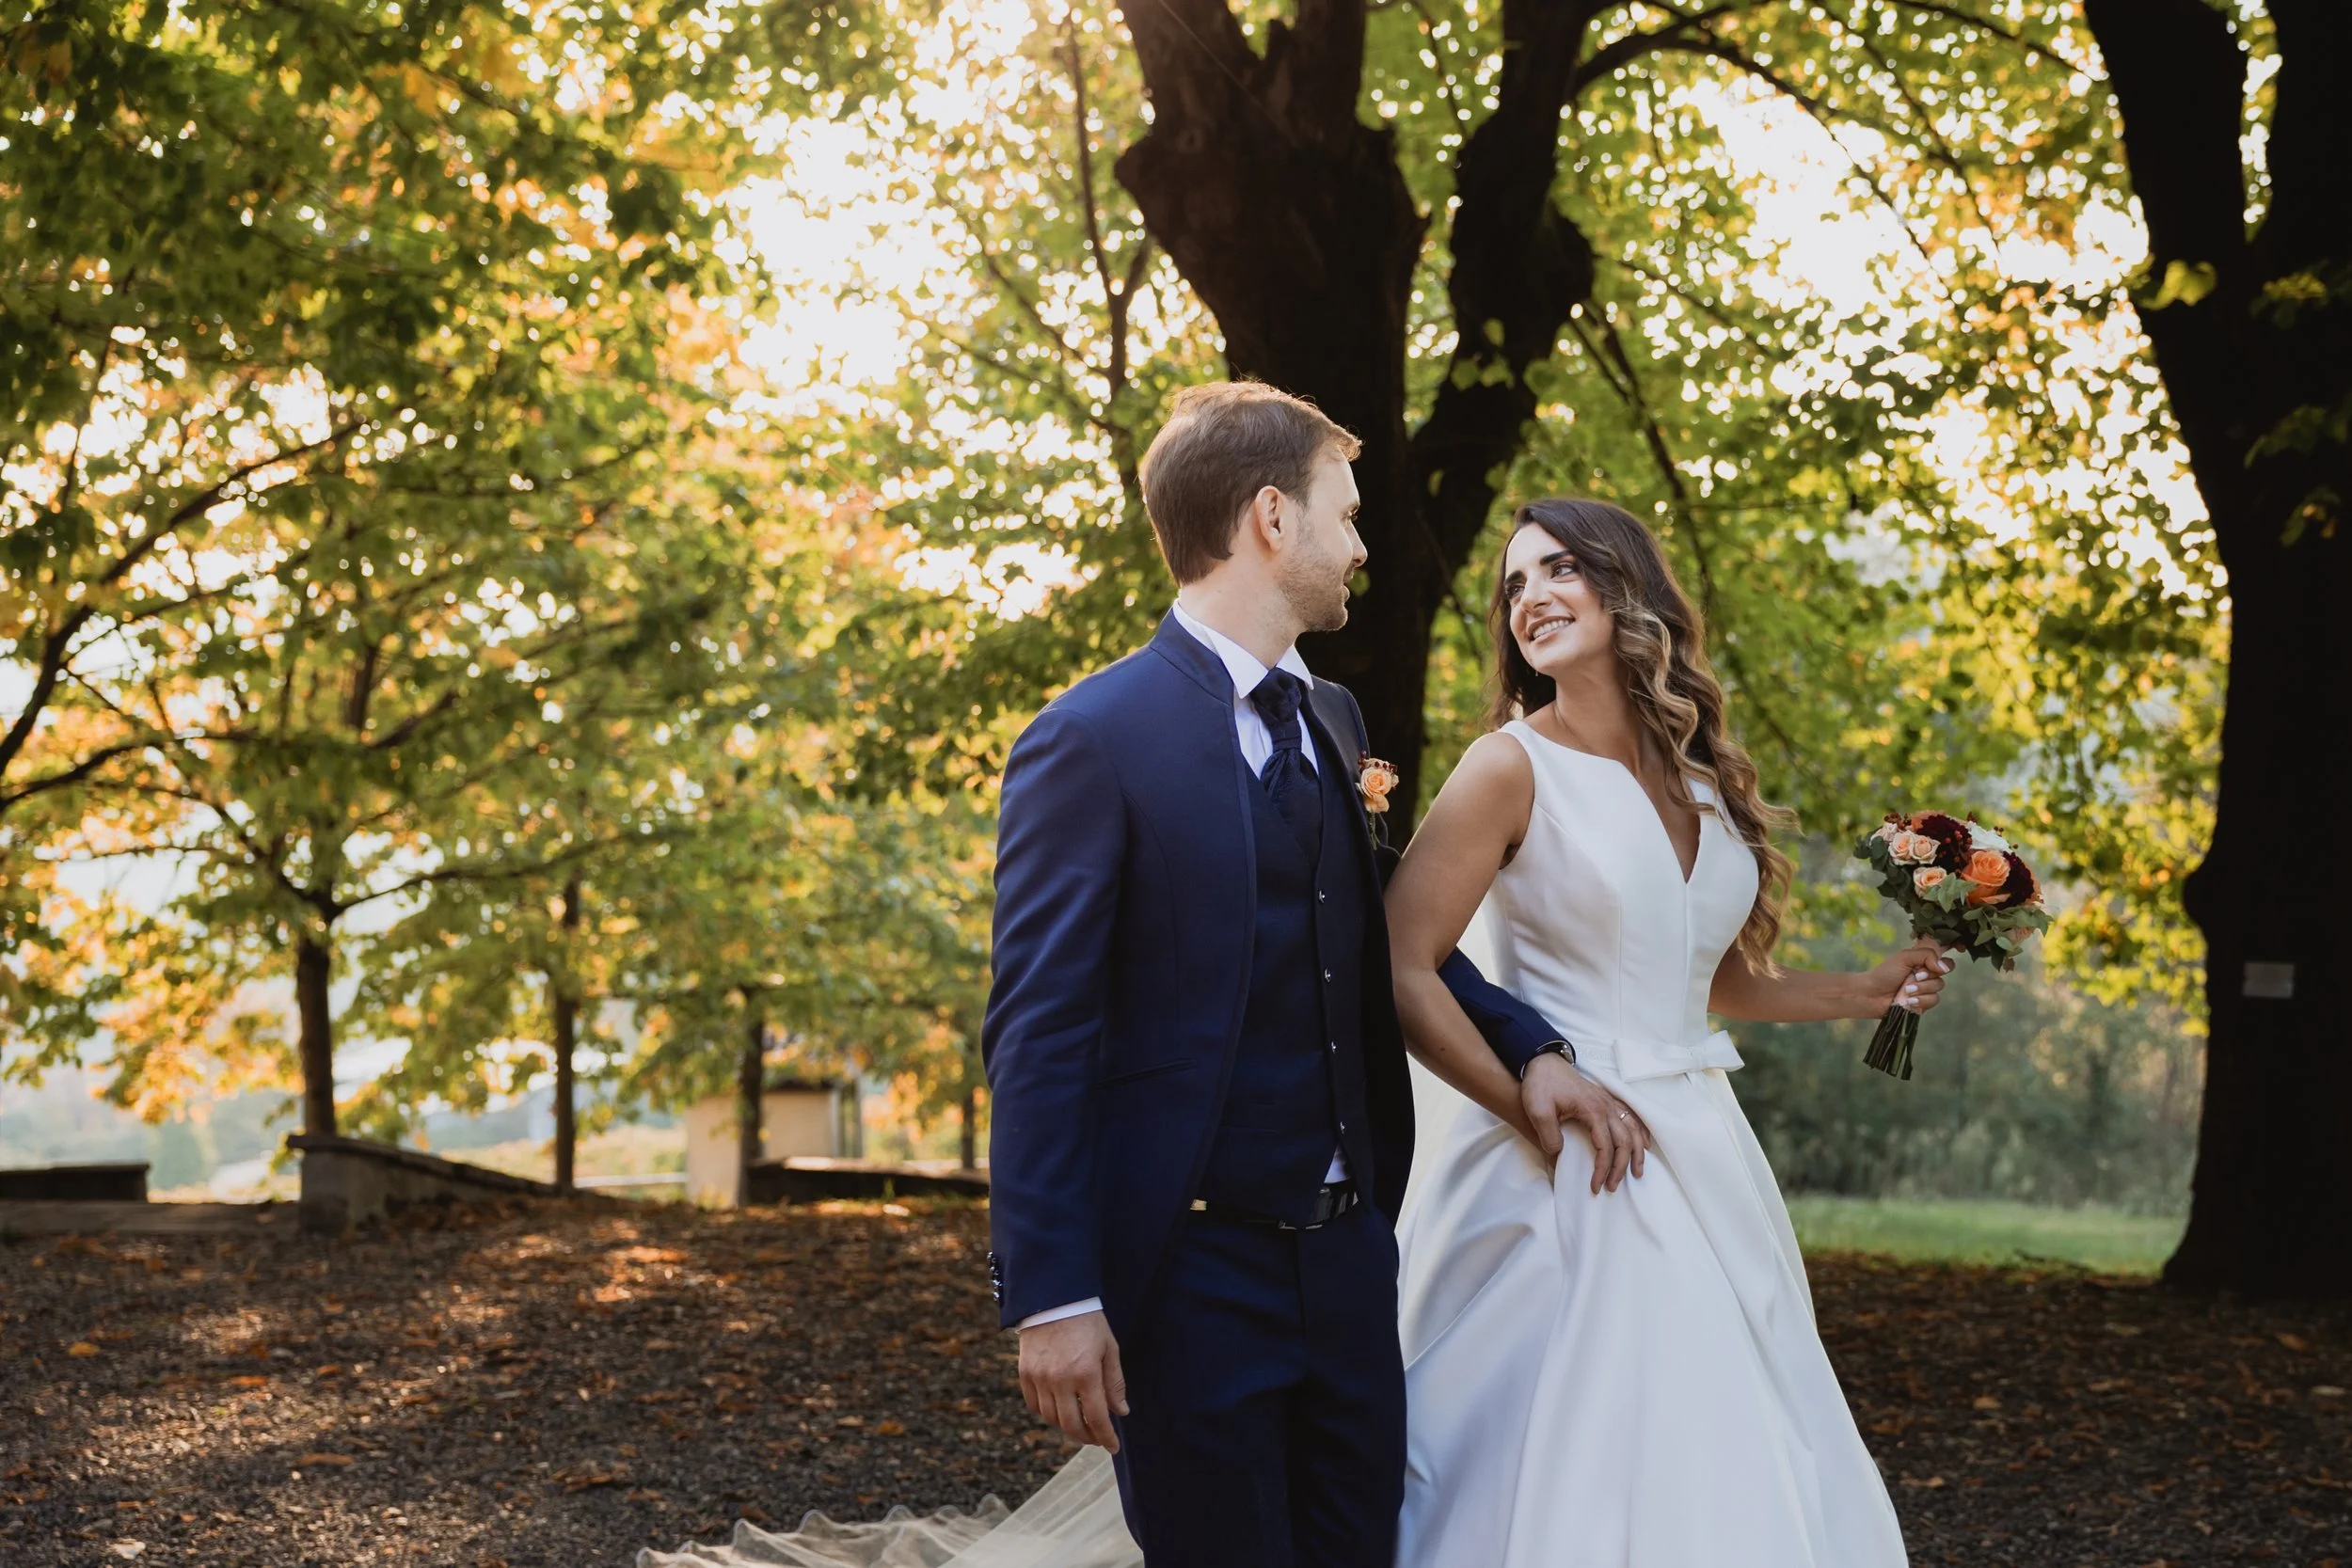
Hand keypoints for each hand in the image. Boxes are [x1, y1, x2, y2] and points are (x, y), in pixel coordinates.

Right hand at [1017, 1310, 1127, 1452]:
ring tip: (1080, 1424)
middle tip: (1097, 1438)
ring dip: (1067, 1427)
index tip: (1113, 1447)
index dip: (1106, 1437)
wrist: (1054, 1298)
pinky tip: (1059, 1410)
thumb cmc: (1087, 1322)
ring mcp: (1039, 1378)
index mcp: (1085, 1374)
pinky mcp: (1025, 1373)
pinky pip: (1034, 1405)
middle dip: (1087, 1437)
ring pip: (1052, 1418)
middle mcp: (1060, 1380)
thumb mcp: (1109, 1348)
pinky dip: (1047, 1413)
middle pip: (1071, 1425)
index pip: (1097, 1418)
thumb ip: (1115, 1383)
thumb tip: (1121, 1412)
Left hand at [1519, 1052, 1651, 1194]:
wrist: (1541, 1061)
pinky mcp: (1604, 1099)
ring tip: (1637, 1172)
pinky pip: (1630, 1116)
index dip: (1602, 1169)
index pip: (1605, 1147)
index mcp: (1593, 1111)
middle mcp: (1606, 1106)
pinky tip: (1643, 1143)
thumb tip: (1560, 1155)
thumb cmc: (1540, 1085)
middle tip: (1612, 1186)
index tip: (1595, 1186)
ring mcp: (1608, 1101)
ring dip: (1637, 1152)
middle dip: (1621, 1167)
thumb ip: (1550, 1136)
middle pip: (1624, 1141)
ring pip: (1632, 1129)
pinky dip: (1639, 1131)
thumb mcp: (1538, 1111)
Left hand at [1859, 939, 1951, 1017]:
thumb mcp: (1904, 957)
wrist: (1871, 995)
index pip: (1945, 962)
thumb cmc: (1884, 974)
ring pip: (1937, 990)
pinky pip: (1932, 1002)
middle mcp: (1925, 976)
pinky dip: (1921, 1001)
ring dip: (1922, 990)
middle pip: (1942, 977)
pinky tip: (1909, 1002)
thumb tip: (1943, 966)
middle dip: (1927, 979)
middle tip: (1914, 978)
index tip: (1931, 967)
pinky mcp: (1921, 1004)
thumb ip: (1925, 955)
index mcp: (1922, 963)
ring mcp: (1924, 991)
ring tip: (1906, 991)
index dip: (1943, 965)